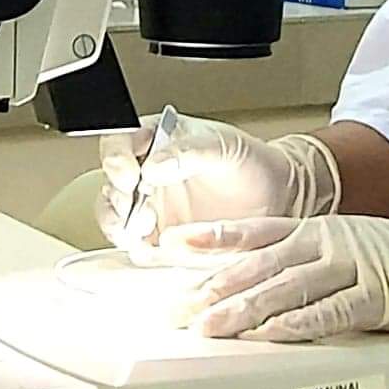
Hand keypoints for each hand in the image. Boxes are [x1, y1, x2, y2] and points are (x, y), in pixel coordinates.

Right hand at [96, 112, 337, 250]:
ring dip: (120, 224)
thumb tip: (154, 165)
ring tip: (145, 227)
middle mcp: (147, 173)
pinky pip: (135, 244)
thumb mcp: (223, 146)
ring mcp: (151, 206)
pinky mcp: (160, 237)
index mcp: (158, 141)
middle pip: (111, 182)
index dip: (115, 157)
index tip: (129, 173)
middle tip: (138, 204)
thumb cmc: (251, 162)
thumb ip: (189, 151)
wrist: (277, 197)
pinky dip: (137, 248)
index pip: (119, 141)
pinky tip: (151, 247)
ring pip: (114, 215)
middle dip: (118, 196)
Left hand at [165, 206, 388, 343]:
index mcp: (325, 228)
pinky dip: (296, 325)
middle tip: (180, 309)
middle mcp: (334, 239)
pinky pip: (329, 311)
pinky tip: (269, 336)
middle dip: (215, 286)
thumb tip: (268, 285)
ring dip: (243, 308)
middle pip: (263, 262)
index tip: (174, 248)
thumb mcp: (358, 249)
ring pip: (287, 285)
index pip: (258, 231)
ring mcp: (356, 264)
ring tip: (209, 327)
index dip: (215, 240)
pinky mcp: (380, 294)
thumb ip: (316, 262)